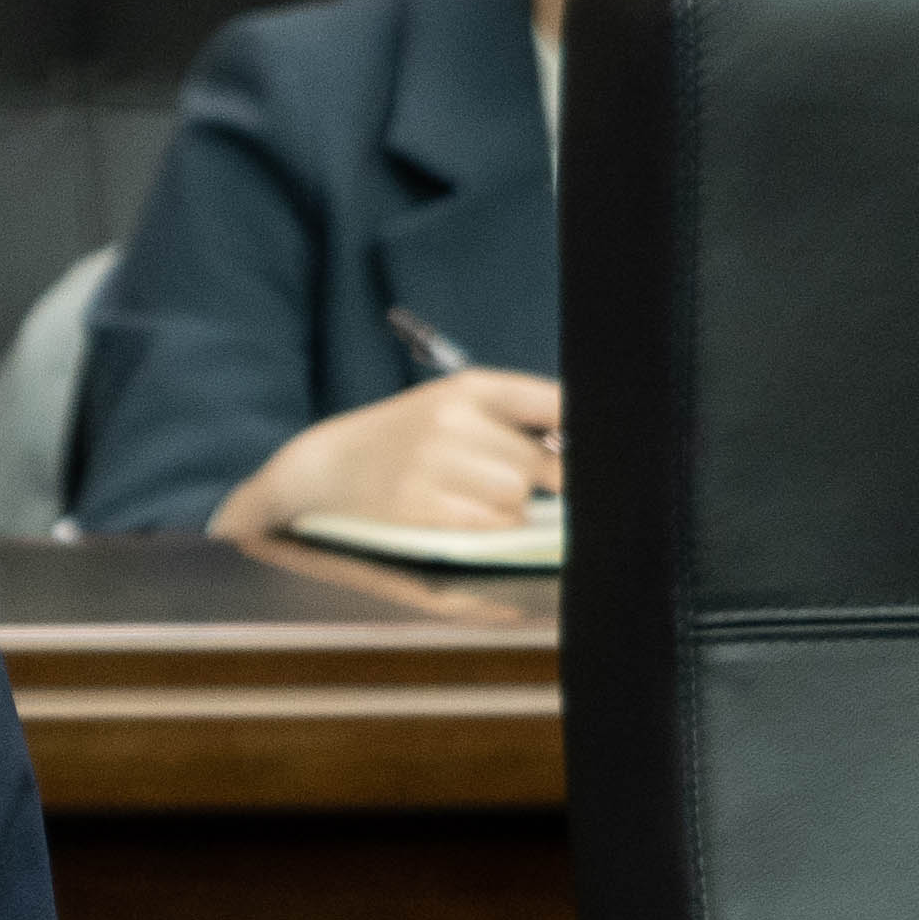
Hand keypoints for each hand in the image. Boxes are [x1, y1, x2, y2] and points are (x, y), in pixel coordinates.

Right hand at [208, 369, 565, 543]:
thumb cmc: (403, 441)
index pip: (558, 403)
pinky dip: (486, 531)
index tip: (596, 452)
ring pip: (516, 499)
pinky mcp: (419, 507)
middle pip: (543, 465)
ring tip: (474, 500)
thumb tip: (580, 453)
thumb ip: (518, 419)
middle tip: (522, 485)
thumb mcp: (453, 407)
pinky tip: (462, 519)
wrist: (322, 469)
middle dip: (542, 483)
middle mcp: (452, 419)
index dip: (585, 434)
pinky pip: (486, 527)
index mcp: (470, 387)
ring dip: (510, 510)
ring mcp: (433, 464)